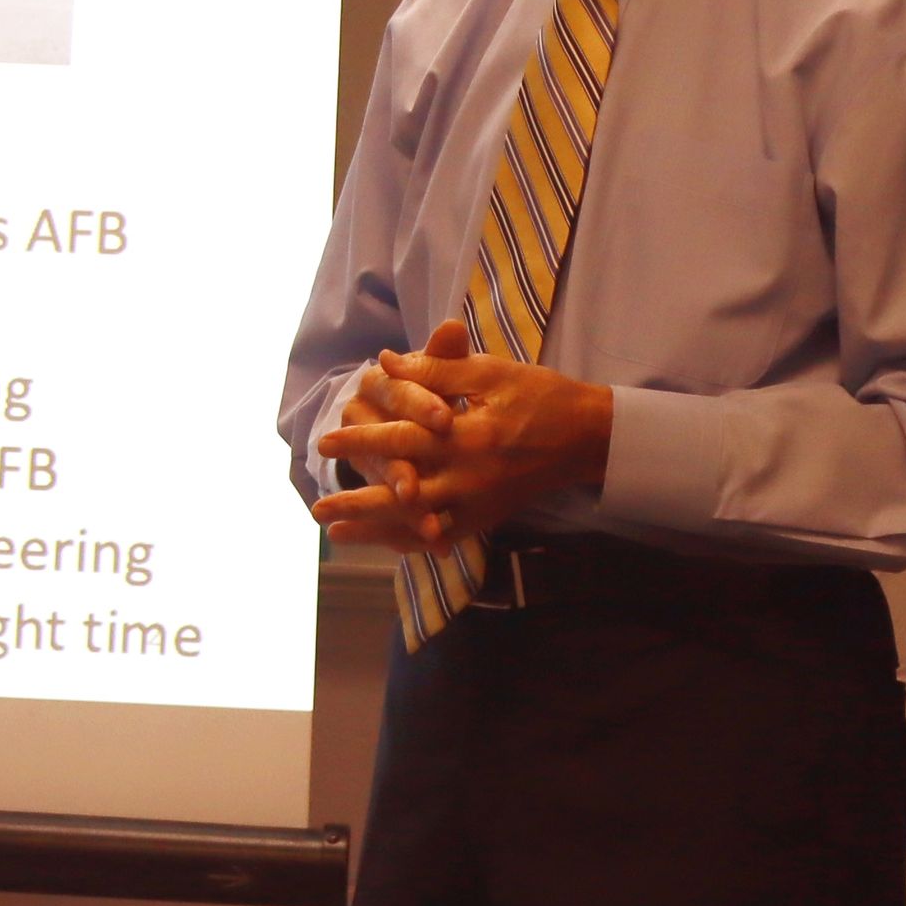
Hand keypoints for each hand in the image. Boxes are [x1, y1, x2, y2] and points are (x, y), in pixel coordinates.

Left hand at [312, 319, 616, 552]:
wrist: (587, 436)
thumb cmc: (540, 395)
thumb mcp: (491, 373)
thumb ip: (437, 369)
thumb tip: (384, 362)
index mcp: (470, 437)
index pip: (404, 441)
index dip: (363, 440)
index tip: (326, 441)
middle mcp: (472, 479)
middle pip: (404, 496)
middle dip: (358, 502)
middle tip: (318, 508)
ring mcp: (480, 505)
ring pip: (419, 526)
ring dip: (376, 531)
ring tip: (336, 534)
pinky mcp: (488, 518)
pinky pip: (442, 537)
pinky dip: (411, 542)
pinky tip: (383, 542)